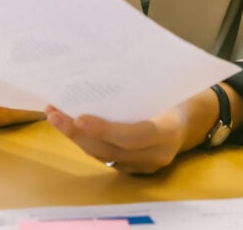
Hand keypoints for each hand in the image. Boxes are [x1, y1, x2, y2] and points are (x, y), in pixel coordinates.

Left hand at [46, 104, 188, 173]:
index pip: (133, 136)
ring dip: (76, 137)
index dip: (105, 130)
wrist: (188, 123)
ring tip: (55, 116)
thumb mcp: (165, 91)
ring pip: (103, 155)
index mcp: (168, 133)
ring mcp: (142, 166)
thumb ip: (140, 91)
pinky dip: (85, 141)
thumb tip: (102, 74)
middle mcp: (155, 155)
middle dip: (78, 133)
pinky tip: (70, 126)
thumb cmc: (174, 98)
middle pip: (110, 149)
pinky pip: (104, 156)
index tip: (79, 118)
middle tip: (54, 114)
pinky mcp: (131, 169)